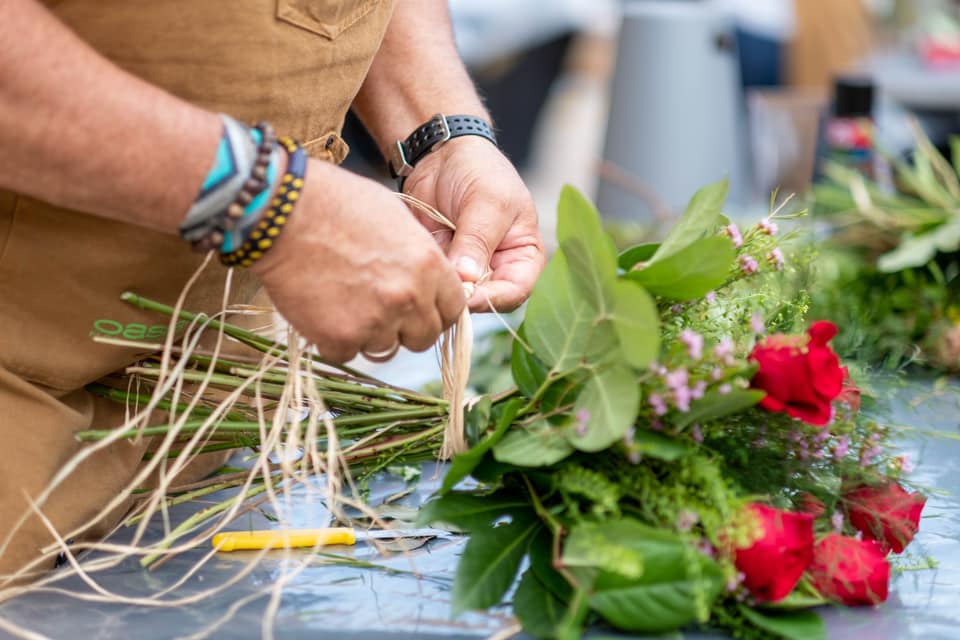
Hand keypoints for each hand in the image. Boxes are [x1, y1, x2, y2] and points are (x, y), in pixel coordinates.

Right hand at [251, 159, 465, 362]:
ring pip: (385, 347)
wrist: (283, 212)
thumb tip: (428, 279)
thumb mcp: (395, 217)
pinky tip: (321, 313)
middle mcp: (409, 297)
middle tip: (381, 311)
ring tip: (345, 304)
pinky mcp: (340, 337)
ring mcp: (376, 321)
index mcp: (428, 266)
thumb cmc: (335, 203)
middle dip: (406, 329)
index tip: (420, 308)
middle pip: (425, 337)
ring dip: (369, 334)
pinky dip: (334, 341)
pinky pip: (347, 354)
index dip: (436, 311)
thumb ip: (419, 256)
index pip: (453, 309)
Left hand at [403, 137, 545, 312]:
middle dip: (463, 296)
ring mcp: (467, 269)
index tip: (466, 295)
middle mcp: (497, 269)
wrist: (440, 153)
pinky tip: (414, 263)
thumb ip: (478, 241)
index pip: (515, 292)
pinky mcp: (441, 265)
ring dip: (441, 287)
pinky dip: (424, 277)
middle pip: (484, 299)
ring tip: (426, 270)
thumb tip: (467, 279)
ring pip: (455, 295)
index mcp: (524, 256)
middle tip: (440, 286)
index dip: (492, 298)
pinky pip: (433, 281)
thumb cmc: (478, 170)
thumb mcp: (487, 201)